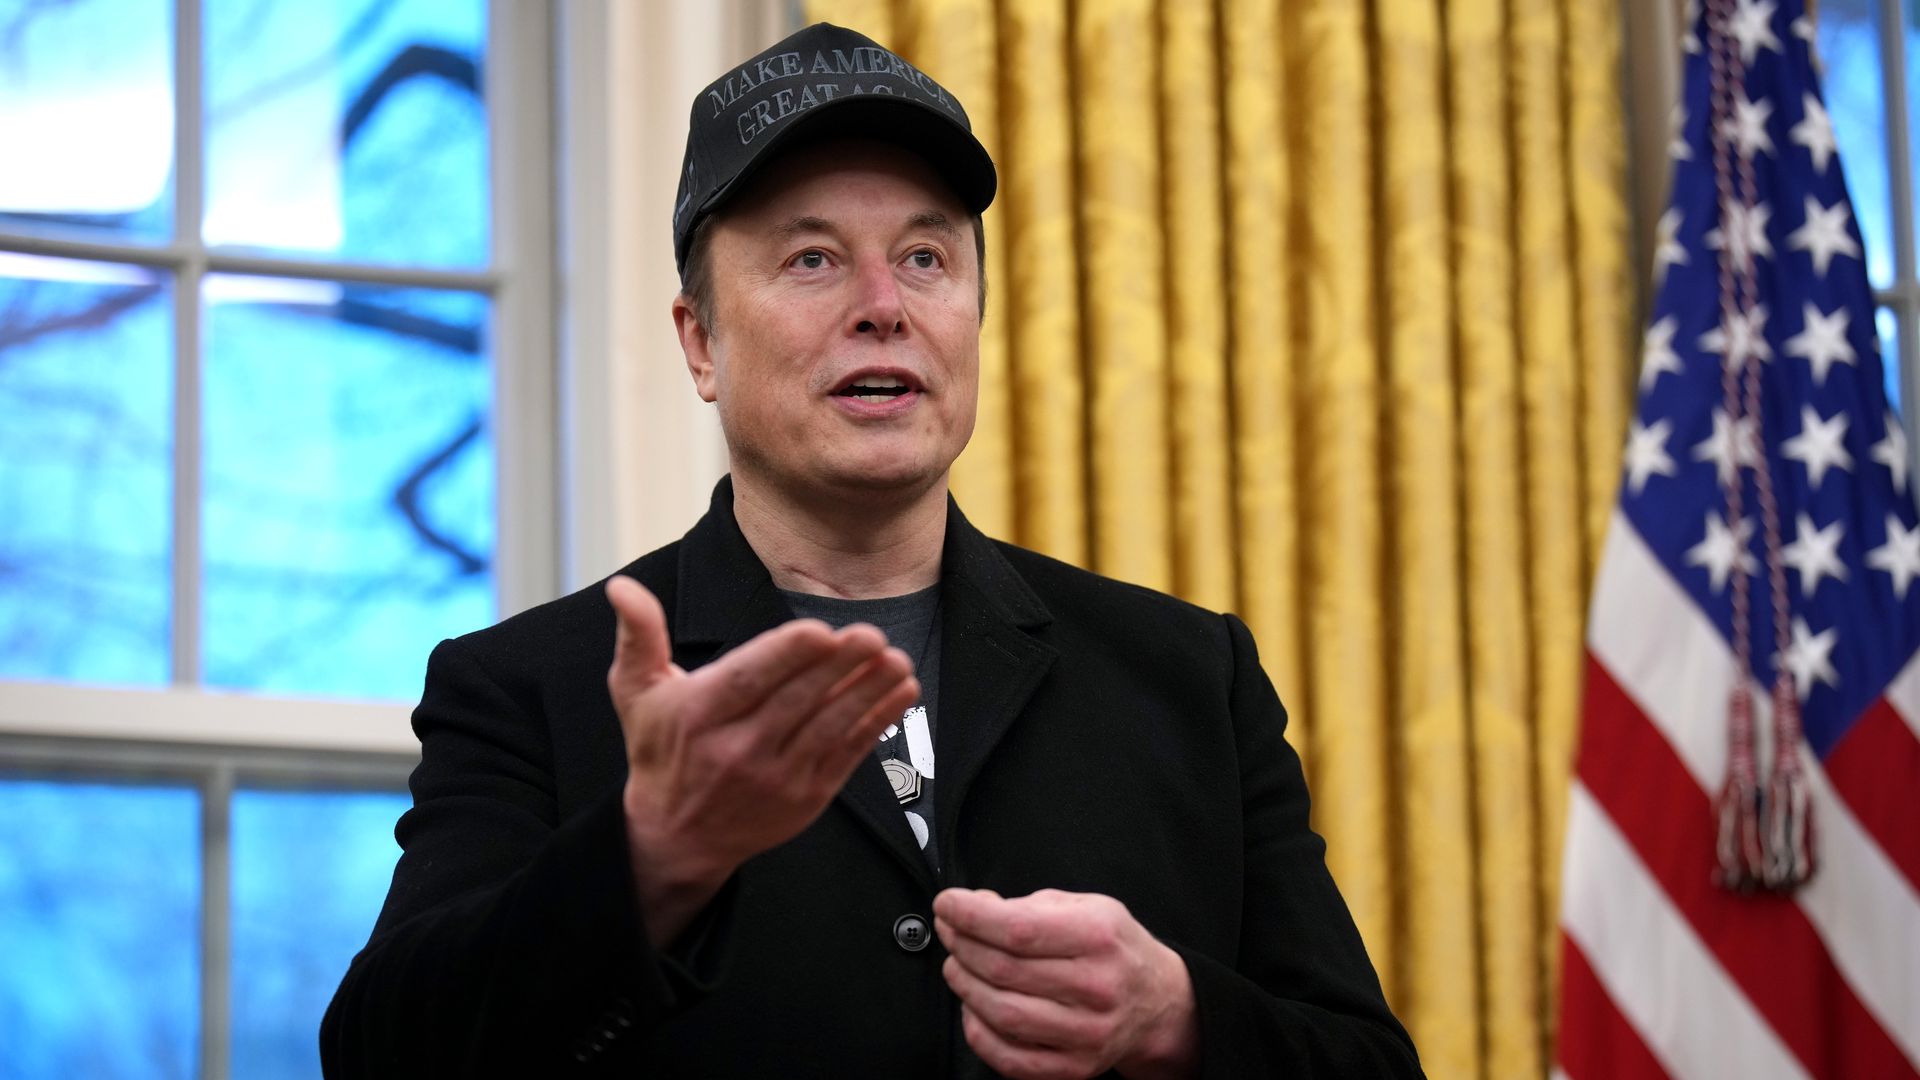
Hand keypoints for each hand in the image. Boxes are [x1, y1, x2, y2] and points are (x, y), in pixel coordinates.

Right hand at [606, 575, 918, 943]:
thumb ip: (638, 636)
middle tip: (871, 635)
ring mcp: (776, 777)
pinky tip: (900, 693)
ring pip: (829, 727)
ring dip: (867, 693)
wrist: (675, 837)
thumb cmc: (660, 752)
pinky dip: (877, 723)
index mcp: (699, 716)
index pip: (747, 681)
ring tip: (895, 660)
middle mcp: (737, 749)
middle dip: (837, 667)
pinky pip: (848, 754)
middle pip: (796, 701)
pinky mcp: (806, 797)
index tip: (818, 630)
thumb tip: (622, 588)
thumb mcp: (636, 692)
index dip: (785, 656)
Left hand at [934, 888, 1199, 1079]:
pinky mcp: (1074, 1067)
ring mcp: (1086, 1033)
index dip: (970, 916)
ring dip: (964, 985)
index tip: (947, 904)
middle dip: (961, 945)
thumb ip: (1030, 906)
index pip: (1018, 928)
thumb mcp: (1087, 906)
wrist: (1156, 1002)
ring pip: (1001, 1013)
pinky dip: (978, 1031)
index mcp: (1098, 937)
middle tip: (949, 931)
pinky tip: (973, 1006)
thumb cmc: (1113, 948)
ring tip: (957, 965)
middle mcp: (1096, 987)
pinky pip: (1009, 1057)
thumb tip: (974, 908)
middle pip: (1003, 970)